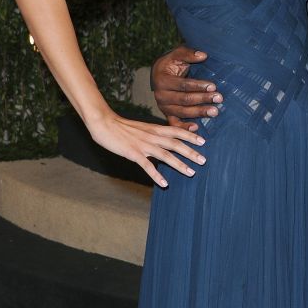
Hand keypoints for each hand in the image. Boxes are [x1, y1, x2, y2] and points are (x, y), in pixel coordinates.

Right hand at [87, 110, 205, 187]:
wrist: (104, 123)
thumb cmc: (122, 127)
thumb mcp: (142, 127)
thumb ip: (155, 132)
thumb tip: (166, 136)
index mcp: (154, 129)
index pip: (176, 131)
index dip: (190, 136)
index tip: (203, 142)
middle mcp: (152, 136)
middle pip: (175, 144)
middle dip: (191, 152)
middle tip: (204, 161)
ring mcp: (143, 145)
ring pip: (165, 155)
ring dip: (179, 165)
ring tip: (191, 173)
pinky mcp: (133, 153)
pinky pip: (147, 166)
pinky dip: (156, 175)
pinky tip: (164, 184)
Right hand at [151, 45, 221, 125]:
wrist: (159, 74)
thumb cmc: (171, 63)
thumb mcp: (177, 54)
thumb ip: (189, 53)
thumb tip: (203, 55)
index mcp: (162, 80)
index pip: (183, 85)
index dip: (198, 86)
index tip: (213, 86)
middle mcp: (160, 95)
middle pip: (185, 99)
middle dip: (203, 99)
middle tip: (219, 98)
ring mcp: (163, 106)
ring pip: (183, 112)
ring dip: (199, 112)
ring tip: (215, 111)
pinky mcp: (167, 114)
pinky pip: (175, 123)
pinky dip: (184, 127)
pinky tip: (196, 128)